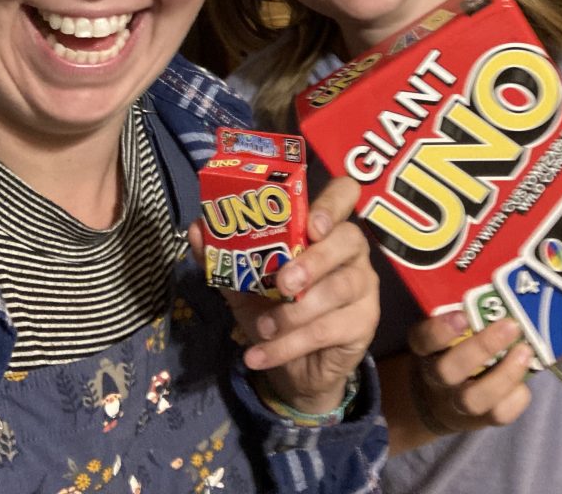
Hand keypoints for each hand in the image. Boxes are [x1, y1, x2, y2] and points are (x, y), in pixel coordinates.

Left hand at [190, 176, 378, 414]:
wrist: (294, 368)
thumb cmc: (274, 309)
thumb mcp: (244, 282)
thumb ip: (223, 254)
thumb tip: (196, 228)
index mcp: (324, 228)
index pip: (344, 194)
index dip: (332, 203)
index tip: (311, 224)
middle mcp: (351, 250)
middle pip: (349, 239)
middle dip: (315, 260)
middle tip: (283, 283)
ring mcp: (364, 286)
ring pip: (340, 288)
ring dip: (296, 311)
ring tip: (263, 328)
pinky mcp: (365, 323)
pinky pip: (329, 329)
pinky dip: (289, 345)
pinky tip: (261, 355)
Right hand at [406, 311, 533, 433]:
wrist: (440, 399)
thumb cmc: (451, 349)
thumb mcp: (447, 330)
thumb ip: (466, 313)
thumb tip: (503, 285)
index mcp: (425, 349)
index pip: (424, 340)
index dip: (441, 330)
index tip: (463, 315)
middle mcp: (437, 377)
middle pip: (449, 370)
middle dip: (482, 348)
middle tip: (511, 325)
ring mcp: (457, 402)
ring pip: (474, 399)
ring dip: (504, 375)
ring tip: (525, 351)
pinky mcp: (481, 420)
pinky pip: (498, 415)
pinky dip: (516, 398)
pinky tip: (527, 379)